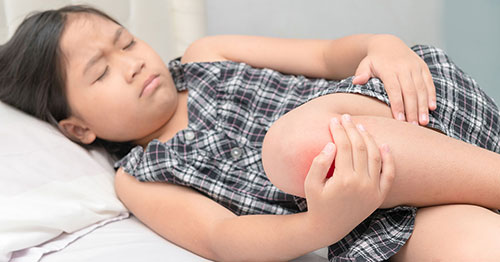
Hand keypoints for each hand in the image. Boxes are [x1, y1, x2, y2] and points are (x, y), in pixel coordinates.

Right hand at [304, 114, 394, 241]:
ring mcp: (373, 189)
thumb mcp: (310, 184)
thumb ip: (319, 163)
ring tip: (360, 127)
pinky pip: (389, 173)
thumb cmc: (317, 203)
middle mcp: (362, 184)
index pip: (344, 147)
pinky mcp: (379, 195)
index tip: (333, 120)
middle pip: (360, 147)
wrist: (329, 227)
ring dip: (368, 138)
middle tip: (346, 117)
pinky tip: (384, 144)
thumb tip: (332, 144)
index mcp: (344, 180)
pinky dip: (389, 158)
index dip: (339, 131)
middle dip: (352, 129)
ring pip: (375, 156)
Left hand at [352, 35, 436, 125]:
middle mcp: (404, 68)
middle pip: (410, 91)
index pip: (394, 89)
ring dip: (423, 106)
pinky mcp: (423, 67)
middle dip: (412, 110)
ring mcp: (415, 67)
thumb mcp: (365, 64)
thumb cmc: (374, 60)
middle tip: (414, 126)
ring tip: (423, 122)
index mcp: (389, 69)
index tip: (399, 119)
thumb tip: (356, 81)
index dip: (397, 105)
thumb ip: (361, 73)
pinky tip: (432, 108)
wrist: (389, 44)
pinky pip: (429, 82)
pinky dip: (431, 95)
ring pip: (421, 89)